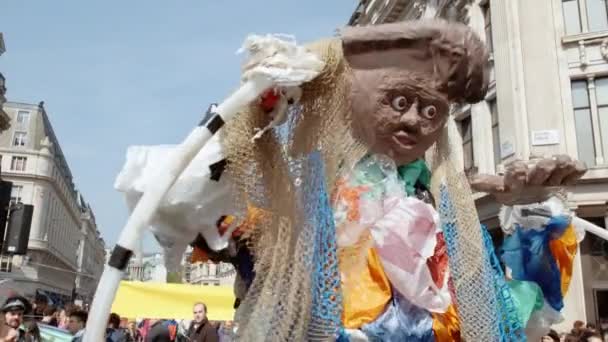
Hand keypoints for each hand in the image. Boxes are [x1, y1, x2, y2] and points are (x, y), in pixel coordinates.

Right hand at [470, 155, 586, 204]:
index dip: (515, 173)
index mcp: (515, 186)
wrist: (532, 200)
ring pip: (557, 174)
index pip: (513, 180)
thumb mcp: (496, 187)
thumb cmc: (513, 189)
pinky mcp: (564, 180)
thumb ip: (482, 183)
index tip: (516, 167)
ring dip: (560, 167)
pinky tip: (576, 166)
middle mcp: (533, 184)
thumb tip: (464, 180)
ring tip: (561, 161)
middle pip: (538, 175)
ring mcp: (551, 182)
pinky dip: (576, 170)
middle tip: (544, 164)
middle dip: (541, 169)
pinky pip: (574, 176)